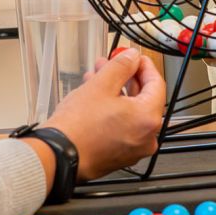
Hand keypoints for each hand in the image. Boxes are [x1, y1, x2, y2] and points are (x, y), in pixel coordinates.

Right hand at [45, 48, 166, 181]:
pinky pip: (123, 126)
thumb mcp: (100, 85)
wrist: (58, 156)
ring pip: (130, 112)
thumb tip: (131, 57)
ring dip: (115, 92)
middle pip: (142, 98)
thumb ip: (121, 66)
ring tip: (96, 77)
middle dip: (124, 78)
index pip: (156, 84)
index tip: (134, 57)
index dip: (144, 66)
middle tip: (111, 64)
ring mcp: (134, 149)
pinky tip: (94, 98)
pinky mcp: (120, 155)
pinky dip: (112, 111)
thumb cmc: (78, 127)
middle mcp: (147, 137)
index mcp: (148, 119)